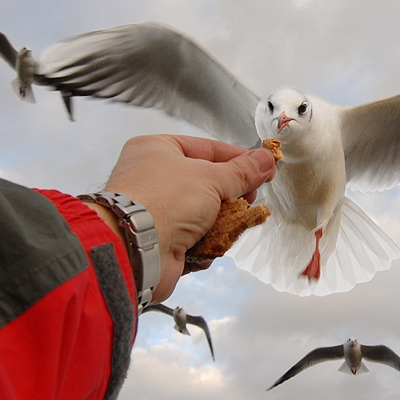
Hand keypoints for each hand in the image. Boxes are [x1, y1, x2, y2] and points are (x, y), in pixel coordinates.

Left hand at [92, 134, 275, 301]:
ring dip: (221, 221)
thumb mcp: (212, 178)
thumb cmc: (160, 202)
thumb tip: (265, 160)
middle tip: (248, 198)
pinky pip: (198, 238)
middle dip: (231, 195)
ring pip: (206, 213)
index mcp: (158, 150)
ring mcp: (158, 211)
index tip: (263, 168)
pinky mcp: (163, 240)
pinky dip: (207, 242)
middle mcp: (154, 178)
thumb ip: (243, 171)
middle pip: (209, 182)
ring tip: (228, 223)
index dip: (239, 159)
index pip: (208, 148)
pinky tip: (209, 243)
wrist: (135, 250)